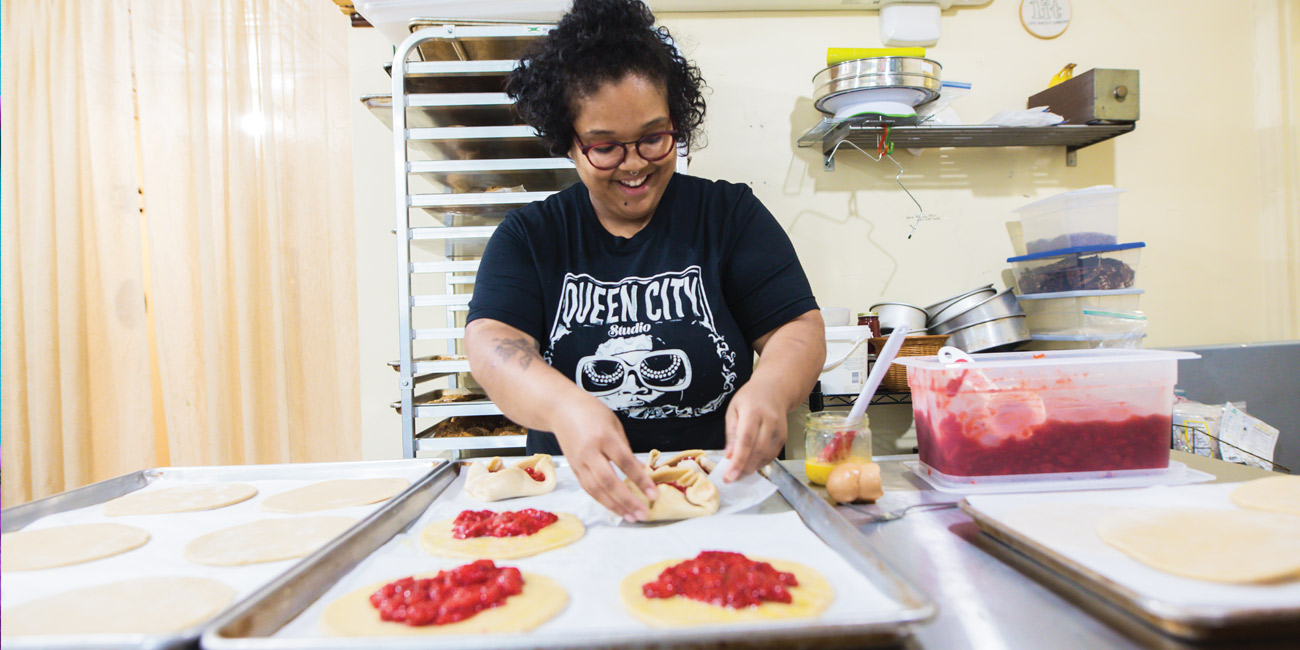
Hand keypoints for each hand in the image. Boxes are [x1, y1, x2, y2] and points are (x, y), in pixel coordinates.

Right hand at [549, 392, 657, 520]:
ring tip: (631, 517)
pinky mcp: (573, 469)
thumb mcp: (614, 424)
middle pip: (609, 481)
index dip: (640, 480)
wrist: (560, 409)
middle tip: (643, 514)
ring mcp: (579, 462)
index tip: (653, 494)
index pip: (624, 462)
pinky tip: (614, 507)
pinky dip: (602, 500)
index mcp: (604, 437)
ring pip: (596, 490)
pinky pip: (588, 488)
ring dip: (615, 506)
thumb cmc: (590, 412)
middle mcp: (589, 452)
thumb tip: (638, 470)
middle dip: (627, 500)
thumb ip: (625, 448)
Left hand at [723, 380, 787, 482]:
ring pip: (766, 456)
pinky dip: (761, 463)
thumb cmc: (750, 399)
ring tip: (739, 472)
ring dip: (752, 468)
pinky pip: (772, 455)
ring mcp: (779, 430)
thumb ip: (731, 433)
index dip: (738, 460)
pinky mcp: (784, 437)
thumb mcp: (733, 410)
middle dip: (744, 468)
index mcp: (753, 411)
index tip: (730, 475)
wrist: (774, 390)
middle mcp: (769, 421)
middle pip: (758, 450)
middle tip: (732, 478)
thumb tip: (729, 456)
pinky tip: (751, 464)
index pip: (746, 440)